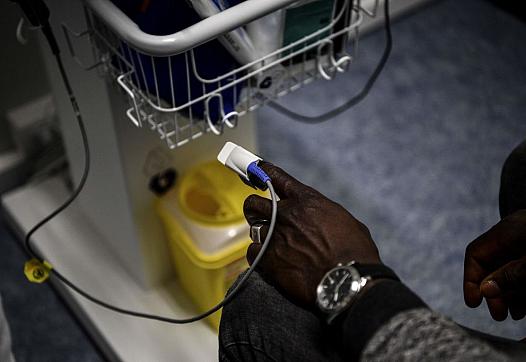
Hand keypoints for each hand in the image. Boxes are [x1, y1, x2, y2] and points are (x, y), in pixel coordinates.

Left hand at [243, 163, 380, 307]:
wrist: (346, 280)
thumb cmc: (354, 251)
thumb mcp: (345, 220)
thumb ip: (324, 214)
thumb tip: (322, 219)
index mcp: (306, 200)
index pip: (274, 176)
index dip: (262, 172)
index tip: (256, 172)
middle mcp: (285, 214)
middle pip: (253, 203)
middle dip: (254, 208)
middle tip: (258, 215)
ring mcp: (274, 236)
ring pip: (253, 229)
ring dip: (261, 234)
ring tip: (269, 243)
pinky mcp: (268, 260)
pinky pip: (252, 252)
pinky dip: (258, 256)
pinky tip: (267, 261)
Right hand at [463, 210, 525, 320]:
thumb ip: (510, 275)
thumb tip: (484, 290)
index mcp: (508, 231)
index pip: (476, 253)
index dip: (471, 279)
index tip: (473, 302)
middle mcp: (516, 235)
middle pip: (493, 264)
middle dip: (493, 291)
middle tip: (498, 314)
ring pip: (510, 271)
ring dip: (509, 294)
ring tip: (513, 314)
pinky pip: (524, 273)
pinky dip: (522, 290)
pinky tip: (524, 308)